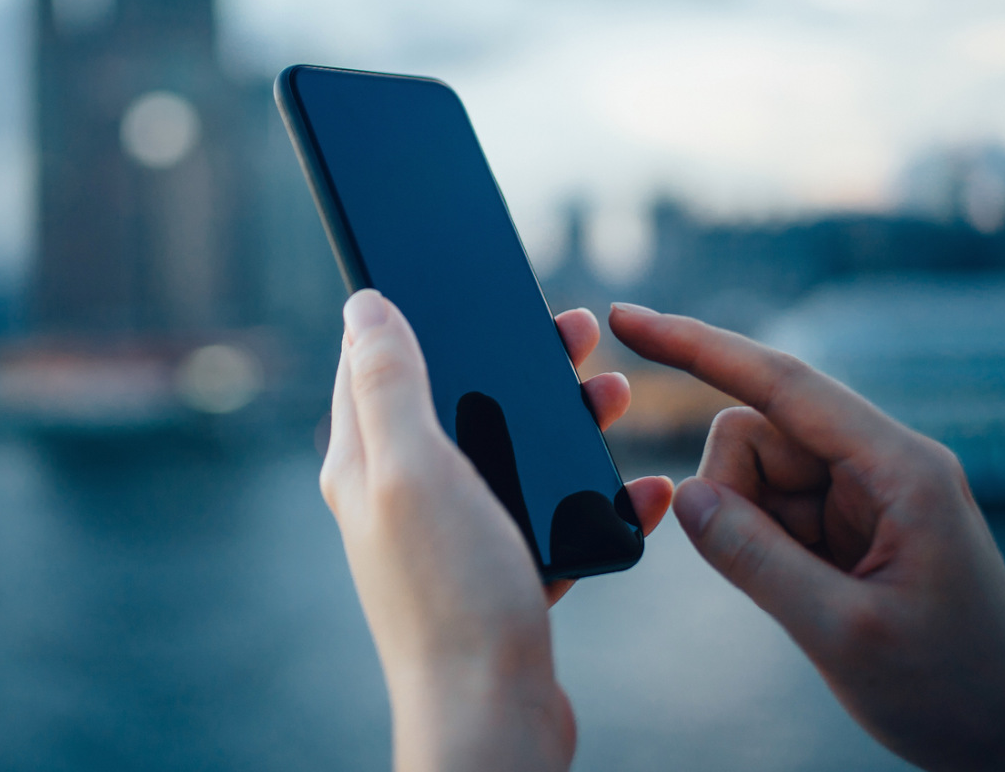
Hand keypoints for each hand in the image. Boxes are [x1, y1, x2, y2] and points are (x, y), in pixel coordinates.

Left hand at [321, 290, 670, 771]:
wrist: (494, 720)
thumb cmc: (451, 596)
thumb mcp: (416, 470)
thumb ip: (391, 384)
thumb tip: (364, 304)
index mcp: (366, 463)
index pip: (375, 363)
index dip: (420, 313)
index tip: (473, 283)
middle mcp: (402, 497)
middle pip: (458, 400)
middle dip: (517, 362)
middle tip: (575, 333)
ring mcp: (452, 539)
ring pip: (511, 455)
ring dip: (565, 423)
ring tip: (617, 397)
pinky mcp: (500, 578)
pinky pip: (550, 520)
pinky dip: (593, 501)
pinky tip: (639, 492)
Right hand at [608, 303, 1004, 771]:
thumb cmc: (949, 690)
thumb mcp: (841, 633)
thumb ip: (752, 559)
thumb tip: (683, 495)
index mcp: (900, 469)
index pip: (782, 383)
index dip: (698, 347)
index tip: (628, 319)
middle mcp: (885, 463)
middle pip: (758, 431)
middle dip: (735, 494)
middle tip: (777, 578)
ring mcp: (869, 492)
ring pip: (758, 472)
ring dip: (752, 528)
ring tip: (806, 596)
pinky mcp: (855, 523)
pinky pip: (774, 508)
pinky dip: (766, 546)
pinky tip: (810, 594)